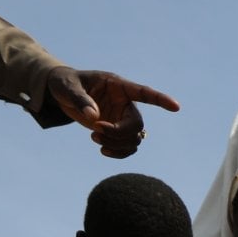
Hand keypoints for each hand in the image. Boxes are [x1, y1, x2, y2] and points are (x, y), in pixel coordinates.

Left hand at [46, 67, 180, 157]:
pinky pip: (128, 147)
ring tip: (93, 137)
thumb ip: (80, 100)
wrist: (61, 93)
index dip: (160, 100)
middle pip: (137, 124)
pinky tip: (102, 150)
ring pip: (134, 139)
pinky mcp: (116, 131)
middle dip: (118, 133)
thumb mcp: (68, 87)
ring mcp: (122, 118)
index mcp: (117, 86)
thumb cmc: (65, 83)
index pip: (144, 93)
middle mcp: (125, 103)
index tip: (175, 107)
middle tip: (95, 132)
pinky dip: (118, 153)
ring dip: (116, 144)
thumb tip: (94, 117)